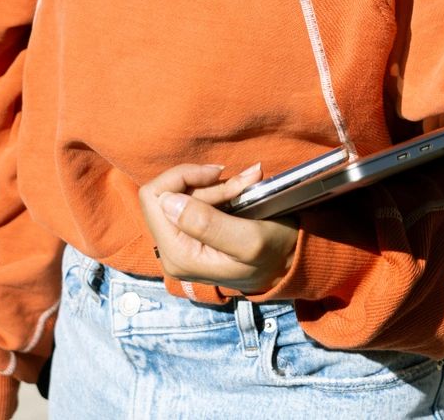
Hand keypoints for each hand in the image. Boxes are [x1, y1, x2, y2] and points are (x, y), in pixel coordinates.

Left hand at [138, 163, 297, 295]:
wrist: (289, 268)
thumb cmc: (275, 254)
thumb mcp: (249, 239)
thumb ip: (207, 223)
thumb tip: (167, 200)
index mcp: (179, 255)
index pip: (153, 199)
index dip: (183, 177)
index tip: (217, 174)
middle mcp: (172, 252)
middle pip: (166, 195)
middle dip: (205, 183)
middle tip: (242, 183)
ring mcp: (179, 245)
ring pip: (181, 196)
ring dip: (216, 186)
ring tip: (248, 183)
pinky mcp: (190, 238)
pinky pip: (192, 203)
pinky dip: (217, 192)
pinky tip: (241, 190)